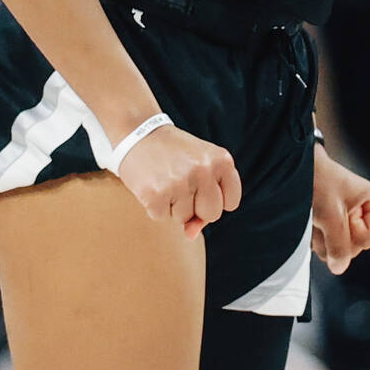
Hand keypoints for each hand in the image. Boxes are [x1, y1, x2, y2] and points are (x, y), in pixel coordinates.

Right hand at [119, 124, 241, 239]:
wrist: (138, 132)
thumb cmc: (174, 155)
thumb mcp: (199, 167)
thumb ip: (205, 201)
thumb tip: (190, 236)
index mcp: (222, 160)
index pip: (231, 203)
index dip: (214, 198)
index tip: (201, 182)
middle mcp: (204, 170)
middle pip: (212, 214)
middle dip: (196, 207)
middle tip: (181, 181)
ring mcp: (180, 182)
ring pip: (185, 218)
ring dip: (173, 205)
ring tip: (165, 179)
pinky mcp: (157, 194)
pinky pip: (162, 218)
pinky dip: (155, 206)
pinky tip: (152, 183)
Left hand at [311, 146, 369, 273]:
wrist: (298, 167)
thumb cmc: (319, 180)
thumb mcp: (331, 215)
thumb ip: (339, 246)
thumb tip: (339, 268)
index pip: (366, 239)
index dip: (349, 227)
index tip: (339, 205)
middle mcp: (367, 213)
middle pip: (354, 247)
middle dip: (334, 234)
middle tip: (323, 211)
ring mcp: (351, 221)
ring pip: (339, 250)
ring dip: (322, 236)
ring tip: (316, 214)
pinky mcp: (336, 226)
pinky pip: (328, 245)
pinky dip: (316, 235)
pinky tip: (312, 219)